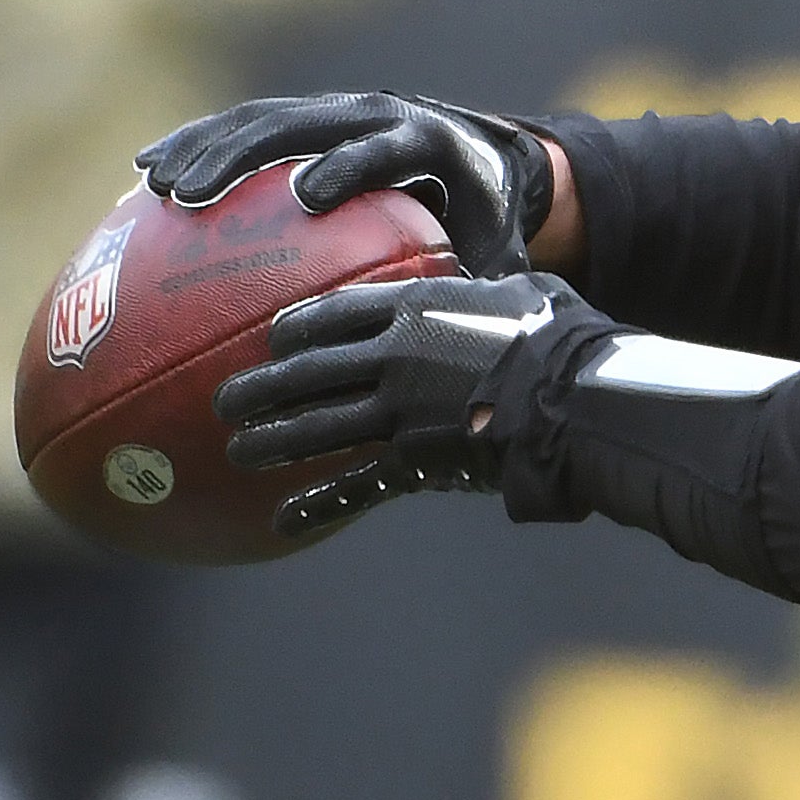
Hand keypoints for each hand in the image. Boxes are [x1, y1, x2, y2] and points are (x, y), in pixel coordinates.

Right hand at [138, 91, 552, 276]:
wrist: (485, 161)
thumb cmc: (485, 229)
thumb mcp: (494, 264)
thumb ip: (474, 299)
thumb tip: (452, 365)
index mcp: (428, 144)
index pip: (385, 149)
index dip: (350, 166)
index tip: (310, 199)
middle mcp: (375, 112)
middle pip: (298, 123)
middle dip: (240, 155)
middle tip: (190, 196)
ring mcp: (335, 108)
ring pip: (259, 118)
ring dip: (201, 147)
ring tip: (154, 185)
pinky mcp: (307, 116)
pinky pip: (243, 126)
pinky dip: (193, 144)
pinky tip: (143, 174)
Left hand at [216, 272, 584, 534]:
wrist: (575, 398)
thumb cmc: (560, 336)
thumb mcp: (520, 289)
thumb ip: (485, 289)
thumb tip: (488, 279)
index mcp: (416, 308)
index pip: (337, 314)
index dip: (298, 327)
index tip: (272, 338)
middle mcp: (395, 358)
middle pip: (309, 372)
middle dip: (261, 388)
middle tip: (225, 400)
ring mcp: (401, 412)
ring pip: (318, 427)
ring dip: (271, 441)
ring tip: (237, 451)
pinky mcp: (417, 462)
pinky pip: (357, 486)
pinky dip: (318, 503)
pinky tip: (284, 520)